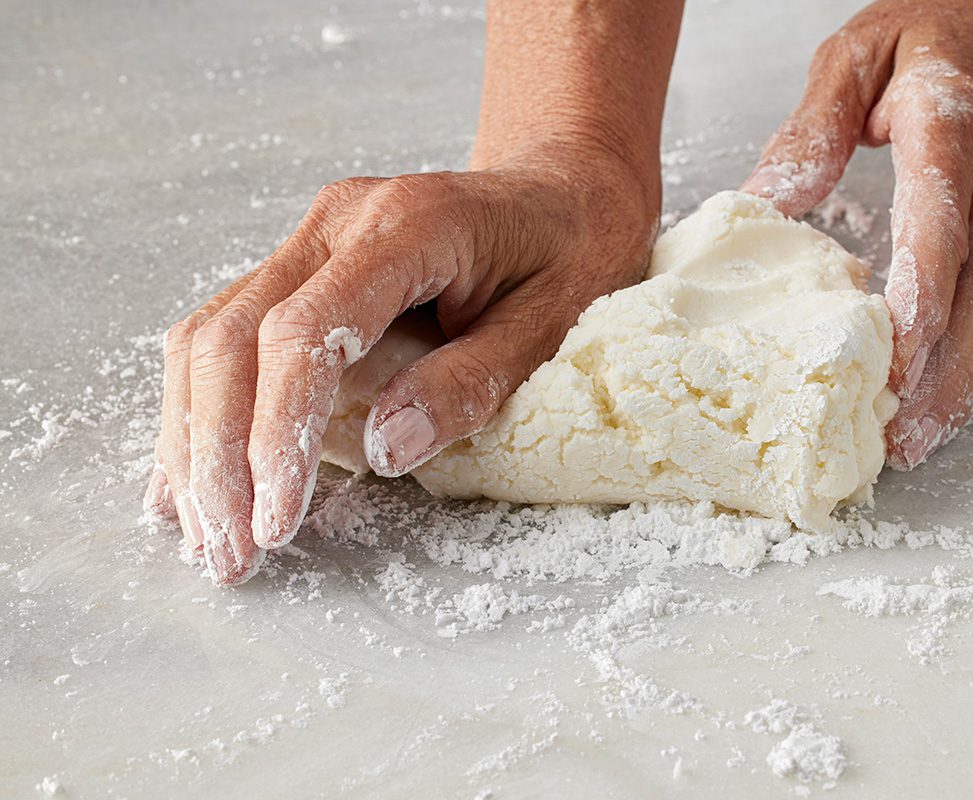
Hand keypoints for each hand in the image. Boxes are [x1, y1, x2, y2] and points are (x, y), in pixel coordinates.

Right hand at [143, 152, 657, 584]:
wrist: (560, 194)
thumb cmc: (568, 255)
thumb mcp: (548, 326)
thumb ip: (469, 382)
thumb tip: (384, 450)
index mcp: (407, 227)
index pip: (306, 332)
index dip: (278, 432)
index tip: (276, 519)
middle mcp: (337, 223)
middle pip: (232, 338)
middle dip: (219, 455)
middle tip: (228, 552)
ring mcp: (310, 240)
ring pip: (210, 337)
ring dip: (195, 441)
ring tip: (204, 533)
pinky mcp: (301, 267)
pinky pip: (226, 335)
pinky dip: (202, 410)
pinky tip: (194, 476)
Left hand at [741, 0, 972, 468]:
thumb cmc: (939, 36)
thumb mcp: (859, 52)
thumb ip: (814, 125)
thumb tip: (768, 200)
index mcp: (951, 133)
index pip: (941, 225)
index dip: (922, 295)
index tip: (895, 354)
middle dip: (944, 371)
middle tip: (899, 433)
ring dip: (959, 385)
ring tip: (912, 444)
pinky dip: (967, 366)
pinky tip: (933, 409)